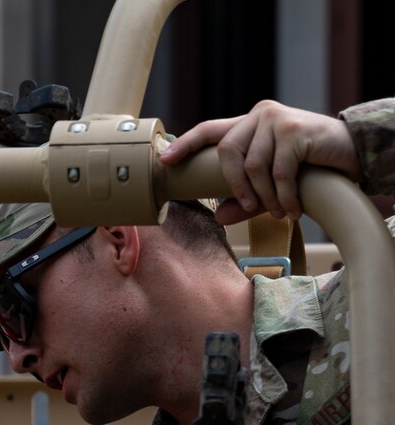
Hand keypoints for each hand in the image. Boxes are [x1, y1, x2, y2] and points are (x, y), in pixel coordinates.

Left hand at [159, 100, 362, 224]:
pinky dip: (283, 197)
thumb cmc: (308, 165)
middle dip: (234, 186)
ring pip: (254, 166)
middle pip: (227, 151)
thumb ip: (245, 197)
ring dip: (264, 196)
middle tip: (249, 209)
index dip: (185, 144)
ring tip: (279, 212)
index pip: (209, 130)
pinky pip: (278, 173)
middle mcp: (260, 115)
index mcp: (248, 123)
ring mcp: (277, 120)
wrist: (352, 152)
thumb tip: (220, 217)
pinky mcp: (296, 130)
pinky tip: (293, 210)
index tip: (164, 160)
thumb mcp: (271, 183)